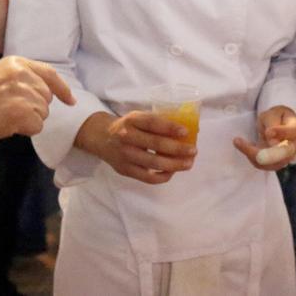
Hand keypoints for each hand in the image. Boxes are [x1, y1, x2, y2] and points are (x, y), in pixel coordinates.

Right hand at [0, 55, 74, 140]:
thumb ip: (20, 79)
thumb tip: (42, 92)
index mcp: (17, 63)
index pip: (49, 73)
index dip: (63, 89)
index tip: (70, 100)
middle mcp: (24, 75)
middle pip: (46, 97)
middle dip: (34, 107)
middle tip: (9, 110)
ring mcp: (25, 93)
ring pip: (43, 113)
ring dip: (28, 119)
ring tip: (5, 116)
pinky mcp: (24, 112)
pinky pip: (37, 127)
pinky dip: (25, 130)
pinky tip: (7, 124)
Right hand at [76, 111, 196, 184]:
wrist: (101, 138)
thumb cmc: (127, 126)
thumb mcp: (137, 118)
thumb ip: (156, 123)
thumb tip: (186, 132)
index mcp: (132, 120)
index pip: (153, 123)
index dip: (170, 128)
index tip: (186, 132)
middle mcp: (127, 137)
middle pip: (156, 144)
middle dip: (178, 149)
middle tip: (193, 150)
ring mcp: (126, 155)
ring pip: (154, 163)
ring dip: (175, 164)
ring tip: (188, 163)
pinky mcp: (126, 170)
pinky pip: (148, 177)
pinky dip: (163, 176)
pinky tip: (172, 171)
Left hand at [233, 105, 295, 170]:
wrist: (275, 126)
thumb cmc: (275, 118)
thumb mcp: (271, 114)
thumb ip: (272, 123)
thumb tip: (271, 139)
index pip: (294, 131)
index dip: (282, 132)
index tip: (268, 132)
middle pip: (286, 152)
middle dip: (268, 153)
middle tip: (250, 148)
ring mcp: (288, 156)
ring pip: (274, 163)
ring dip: (255, 156)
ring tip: (239, 143)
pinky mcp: (277, 163)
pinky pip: (265, 166)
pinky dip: (253, 158)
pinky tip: (243, 146)